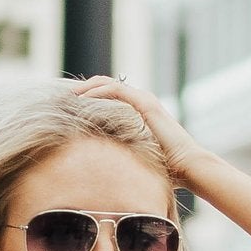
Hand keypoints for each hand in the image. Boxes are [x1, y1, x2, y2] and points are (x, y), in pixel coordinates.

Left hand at [68, 74, 207, 189]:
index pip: (109, 96)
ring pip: (108, 83)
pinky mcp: (145, 103)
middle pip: (105, 85)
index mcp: (138, 111)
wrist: (186, 166)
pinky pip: (116, 90)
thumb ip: (120, 154)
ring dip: (87, 87)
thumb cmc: (164, 168)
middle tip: (64, 97)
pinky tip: (83, 99)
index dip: (88, 96)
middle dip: (84, 88)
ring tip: (70, 95)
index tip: (69, 105)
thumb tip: (98, 168)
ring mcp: (144, 100)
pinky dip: (97, 92)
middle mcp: (141, 101)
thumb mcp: (134, 156)